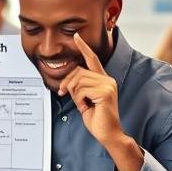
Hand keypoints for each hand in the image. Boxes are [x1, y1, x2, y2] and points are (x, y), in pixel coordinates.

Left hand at [58, 33, 124, 147]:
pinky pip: (81, 91)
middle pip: (78, 71)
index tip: (76, 37)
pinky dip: (78, 100)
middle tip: (63, 94)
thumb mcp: (84, 100)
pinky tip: (87, 107)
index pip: (92, 59)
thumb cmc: (97, 119)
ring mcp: (108, 85)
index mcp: (103, 79)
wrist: (108, 133)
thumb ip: (79, 87)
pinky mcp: (105, 92)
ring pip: (78, 81)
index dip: (84, 48)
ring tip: (82, 105)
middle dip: (67, 83)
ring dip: (74, 95)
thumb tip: (68, 81)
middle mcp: (107, 79)